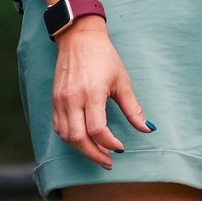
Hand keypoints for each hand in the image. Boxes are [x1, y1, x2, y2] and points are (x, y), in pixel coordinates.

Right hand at [52, 17, 150, 167]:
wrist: (78, 37)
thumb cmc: (103, 57)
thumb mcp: (123, 82)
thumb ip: (133, 109)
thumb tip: (147, 129)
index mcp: (91, 94)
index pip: (97, 130)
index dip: (110, 144)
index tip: (121, 147)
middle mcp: (72, 98)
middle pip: (78, 138)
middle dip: (94, 154)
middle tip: (108, 162)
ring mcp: (60, 99)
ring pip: (65, 135)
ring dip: (81, 148)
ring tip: (97, 152)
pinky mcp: (54, 98)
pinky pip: (57, 126)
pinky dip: (69, 137)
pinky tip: (82, 139)